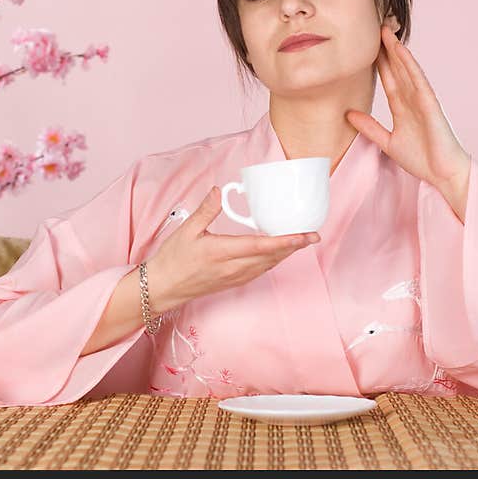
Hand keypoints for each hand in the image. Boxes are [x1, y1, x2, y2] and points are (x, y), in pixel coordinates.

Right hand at [146, 186, 319, 312]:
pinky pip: (260, 270)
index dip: (287, 241)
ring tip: (301, 240)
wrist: (164, 287)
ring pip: (269, 265)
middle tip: (313, 234)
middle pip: (272, 256)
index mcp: (223, 252)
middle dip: (295, 246)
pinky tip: (278, 252)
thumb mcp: (187, 230)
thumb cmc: (173, 260)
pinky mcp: (234, 281)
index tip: (305, 235)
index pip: (262, 246)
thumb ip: (206, 210)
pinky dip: (273, 260)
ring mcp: (236, 277)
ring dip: (286, 253)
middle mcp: (234, 267)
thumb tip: (220, 191)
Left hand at [345, 24, 470, 191]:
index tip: (364, 46)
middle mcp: (412, 99)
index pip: (387, 79)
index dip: (377, 63)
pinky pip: (418, 80)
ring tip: (384, 31)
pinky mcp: (430, 104)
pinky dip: (409, 65)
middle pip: (396, 69)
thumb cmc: (421, 159)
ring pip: (406, 69)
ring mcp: (422, 100)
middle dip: (385, 49)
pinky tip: (400, 51)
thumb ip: (369, 127)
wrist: (442, 173)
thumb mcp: (387, 142)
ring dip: (396, 50)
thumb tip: (348, 114)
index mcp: (402, 108)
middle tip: (373, 26)